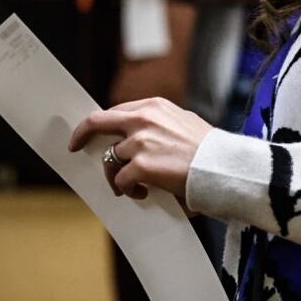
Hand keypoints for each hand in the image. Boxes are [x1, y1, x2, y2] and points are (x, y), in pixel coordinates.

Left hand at [68, 97, 213, 204]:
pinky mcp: (140, 166)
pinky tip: (144, 194)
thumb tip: (141, 136)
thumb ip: (161, 124)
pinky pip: (120, 180)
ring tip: (133, 188)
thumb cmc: (211, 151)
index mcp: (155, 106)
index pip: (116, 110)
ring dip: (117, 176)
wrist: (225, 168)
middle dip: (82, 136)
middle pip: (98, 123)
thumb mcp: (186, 123)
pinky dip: (128, 190)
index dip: (101, 124)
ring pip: (110, 160)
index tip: (92, 133)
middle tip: (76, 148)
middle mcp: (144, 119)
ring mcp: (140, 142)